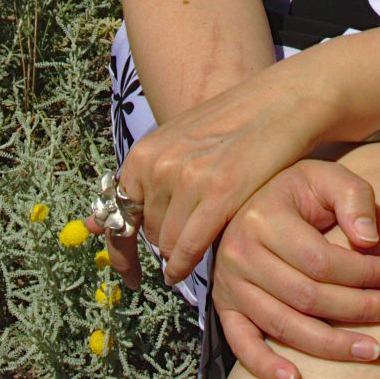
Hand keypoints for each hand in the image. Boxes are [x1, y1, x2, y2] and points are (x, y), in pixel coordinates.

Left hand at [88, 61, 332, 284]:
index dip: (120, 251)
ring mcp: (188, 179)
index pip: (116, 214)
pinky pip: (188, 249)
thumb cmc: (232, 126)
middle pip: (149, 233)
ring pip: (168, 245)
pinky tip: (187, 270)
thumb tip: (100, 225)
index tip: (128, 275)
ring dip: (181, 251)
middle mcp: (160, 164)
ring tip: (207, 235)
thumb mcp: (180, 143)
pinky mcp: (219, 193)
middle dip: (166, 239)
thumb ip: (149, 179)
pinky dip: (185, 265)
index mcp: (146, 150)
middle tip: (194, 230)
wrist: (279, 103)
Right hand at [214, 160, 379, 378]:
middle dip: (361, 309)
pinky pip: (243, 344)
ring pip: (284, 325)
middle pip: (308, 297)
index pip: (322, 260)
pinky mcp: (225, 306)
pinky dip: (266, 366)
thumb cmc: (299, 191)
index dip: (365, 273)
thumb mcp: (327, 177)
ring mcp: (230, 283)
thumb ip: (353, 197)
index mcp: (265, 217)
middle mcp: (241, 252)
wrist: (253, 197)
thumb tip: (369, 241)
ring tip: (372, 350)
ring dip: (332, 346)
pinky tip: (295, 378)